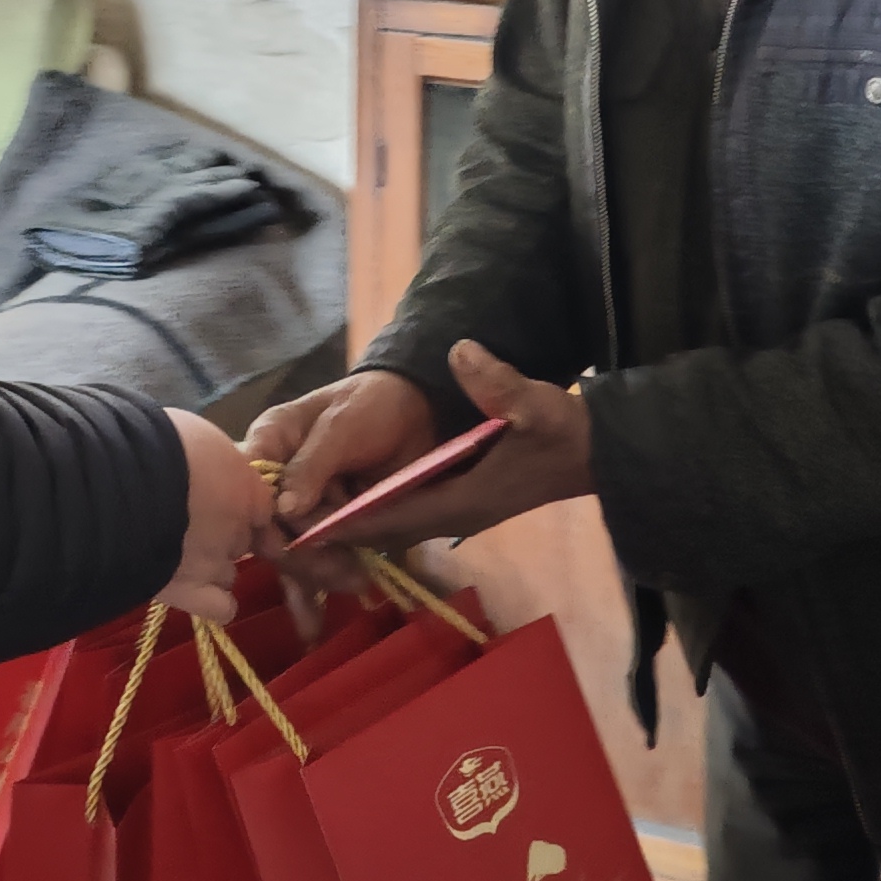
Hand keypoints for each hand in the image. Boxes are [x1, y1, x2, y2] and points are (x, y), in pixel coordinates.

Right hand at [158, 409, 258, 622]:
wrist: (114, 484)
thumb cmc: (149, 446)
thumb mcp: (190, 436)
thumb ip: (208, 462)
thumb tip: (201, 465)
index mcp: (244, 486)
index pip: (261, 507)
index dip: (242, 508)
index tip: (221, 503)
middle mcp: (238, 527)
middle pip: (241, 540)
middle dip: (221, 535)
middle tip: (186, 523)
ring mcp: (215, 562)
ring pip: (229, 573)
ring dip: (211, 566)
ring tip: (177, 555)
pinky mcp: (189, 591)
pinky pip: (220, 608)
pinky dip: (214, 603)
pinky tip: (195, 591)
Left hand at [255, 347, 595, 586]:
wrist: (599, 454)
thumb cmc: (566, 434)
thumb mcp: (535, 405)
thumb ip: (498, 384)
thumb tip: (460, 351)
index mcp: (459, 502)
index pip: (387, 518)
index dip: (340, 519)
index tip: (294, 519)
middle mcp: (451, 515)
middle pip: (378, 530)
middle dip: (333, 526)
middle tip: (281, 516)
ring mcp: (456, 512)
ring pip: (389, 524)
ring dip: (350, 519)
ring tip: (297, 507)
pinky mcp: (460, 502)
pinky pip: (404, 514)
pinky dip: (372, 510)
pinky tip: (343, 493)